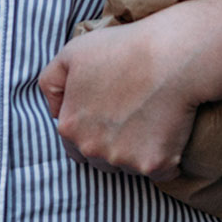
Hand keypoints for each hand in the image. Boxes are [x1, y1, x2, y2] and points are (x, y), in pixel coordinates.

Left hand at [38, 9, 207, 180]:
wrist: (171, 54)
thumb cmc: (122, 49)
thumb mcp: (72, 53)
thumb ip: (51, 83)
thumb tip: (55, 112)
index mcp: (69, 127)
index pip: (73, 145)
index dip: (91, 129)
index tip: (110, 112)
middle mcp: (92, 149)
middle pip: (100, 159)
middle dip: (111, 143)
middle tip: (131, 112)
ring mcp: (124, 160)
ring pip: (128, 165)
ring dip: (137, 151)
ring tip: (151, 117)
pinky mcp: (155, 165)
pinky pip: (160, 172)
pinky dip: (166, 158)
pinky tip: (169, 130)